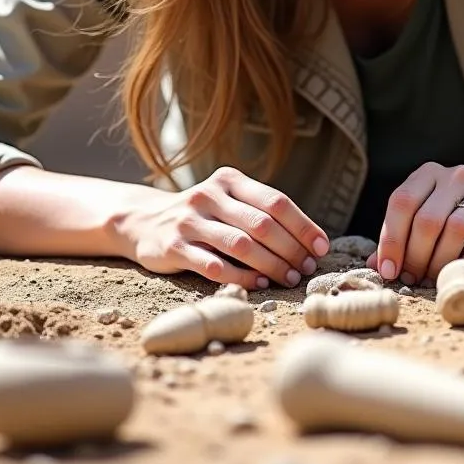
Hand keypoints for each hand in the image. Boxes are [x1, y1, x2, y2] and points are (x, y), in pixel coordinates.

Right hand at [111, 166, 328, 289]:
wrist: (142, 221)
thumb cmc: (201, 216)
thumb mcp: (227, 202)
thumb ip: (259, 213)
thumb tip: (310, 241)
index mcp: (228, 180)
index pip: (275, 201)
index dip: (303, 225)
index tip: (321, 247)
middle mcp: (209, 195)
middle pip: (261, 223)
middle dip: (290, 249)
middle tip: (305, 269)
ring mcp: (189, 220)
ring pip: (240, 244)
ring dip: (270, 264)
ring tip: (288, 278)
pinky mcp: (174, 247)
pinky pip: (213, 265)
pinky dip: (240, 276)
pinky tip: (258, 283)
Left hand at [368, 163, 463, 284]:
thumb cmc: (460, 223)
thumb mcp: (429, 226)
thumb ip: (402, 240)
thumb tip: (374, 265)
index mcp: (429, 173)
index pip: (402, 202)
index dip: (391, 239)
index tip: (389, 271)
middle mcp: (455, 175)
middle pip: (427, 219)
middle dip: (416, 256)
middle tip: (413, 279)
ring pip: (454, 228)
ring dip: (440, 261)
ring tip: (433, 279)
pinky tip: (461, 270)